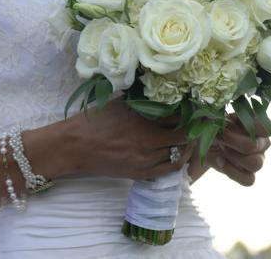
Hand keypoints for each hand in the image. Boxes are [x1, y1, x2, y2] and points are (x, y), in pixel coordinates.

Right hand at [68, 97, 193, 179]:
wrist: (75, 145)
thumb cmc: (94, 121)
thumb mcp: (118, 104)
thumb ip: (140, 102)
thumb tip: (158, 97)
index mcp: (143, 121)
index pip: (178, 117)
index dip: (189, 114)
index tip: (195, 110)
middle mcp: (148, 142)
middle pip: (183, 137)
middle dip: (192, 129)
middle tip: (195, 123)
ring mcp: (146, 160)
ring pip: (178, 154)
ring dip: (186, 145)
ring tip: (188, 138)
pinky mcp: (140, 174)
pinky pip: (168, 169)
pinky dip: (177, 160)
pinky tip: (177, 153)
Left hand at [206, 113, 270, 185]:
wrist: (203, 142)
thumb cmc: (212, 126)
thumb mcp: (215, 119)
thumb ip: (221, 119)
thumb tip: (222, 125)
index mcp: (257, 127)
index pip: (266, 127)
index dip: (249, 126)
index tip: (230, 122)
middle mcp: (262, 143)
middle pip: (254, 146)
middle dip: (232, 141)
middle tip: (220, 137)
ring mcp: (258, 160)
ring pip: (255, 164)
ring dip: (232, 156)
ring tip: (221, 149)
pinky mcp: (249, 174)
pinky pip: (248, 179)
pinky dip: (231, 171)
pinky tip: (220, 160)